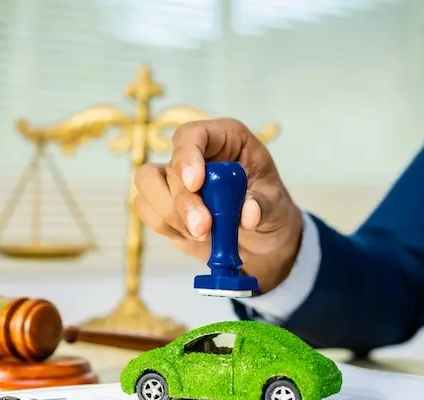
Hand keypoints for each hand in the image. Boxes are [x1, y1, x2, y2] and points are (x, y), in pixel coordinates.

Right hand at [134, 118, 303, 291]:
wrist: (260, 240)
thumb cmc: (270, 212)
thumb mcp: (277, 207)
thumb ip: (264, 207)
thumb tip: (249, 213)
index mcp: (225, 139)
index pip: (194, 135)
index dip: (188, 156)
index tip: (195, 184)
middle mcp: (196, 153)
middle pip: (169, 166)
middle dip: (183, 201)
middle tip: (203, 228)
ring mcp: (176, 177)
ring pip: (147, 184)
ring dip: (169, 215)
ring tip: (202, 235)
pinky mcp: (164, 202)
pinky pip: (146, 208)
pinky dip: (165, 226)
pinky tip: (191, 236)